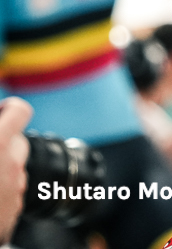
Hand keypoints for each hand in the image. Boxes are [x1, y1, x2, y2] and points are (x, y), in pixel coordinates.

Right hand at [0, 96, 31, 243]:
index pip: (20, 111)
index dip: (10, 109)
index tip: (1, 112)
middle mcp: (11, 165)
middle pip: (18, 141)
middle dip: (3, 141)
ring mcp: (15, 189)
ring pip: (15, 168)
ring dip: (1, 166)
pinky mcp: (13, 211)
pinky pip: (12, 192)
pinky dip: (0, 190)